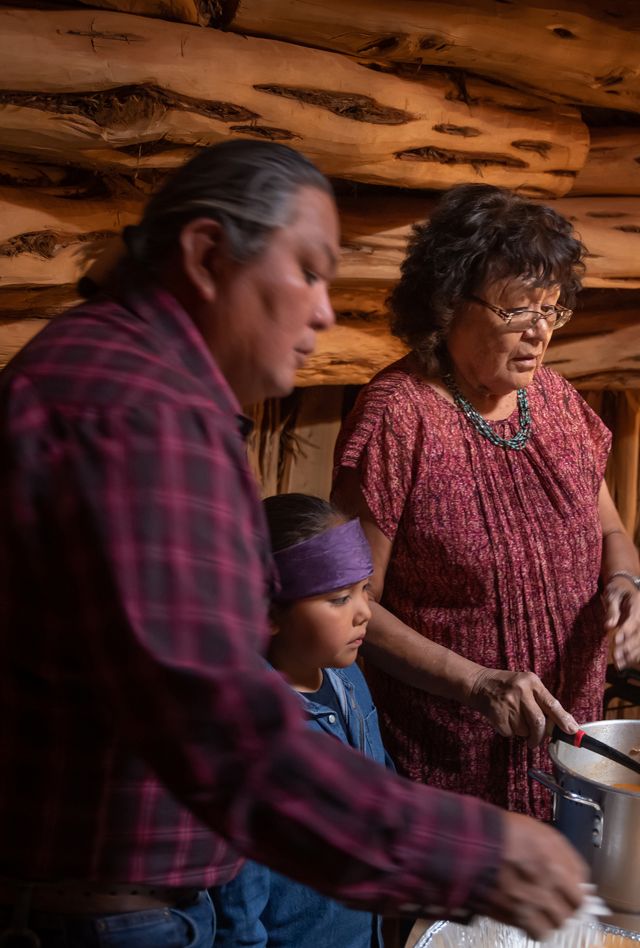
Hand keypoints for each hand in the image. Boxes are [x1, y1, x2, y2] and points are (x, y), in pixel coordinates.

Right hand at [469, 667, 578, 747]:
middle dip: (539, 736)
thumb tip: (562, 726)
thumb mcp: (526, 686)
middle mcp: (521, 690)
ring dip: (521, 731)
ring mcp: (508, 702)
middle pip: (539, 722)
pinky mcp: (497, 714)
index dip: (563, 719)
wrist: (478, 683)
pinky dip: (509, 731)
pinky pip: (510, 733)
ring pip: (524, 730)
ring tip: (513, 718)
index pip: (552, 704)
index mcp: (532, 682)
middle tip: (535, 741)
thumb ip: (542, 703)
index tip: (572, 731)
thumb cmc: (507, 686)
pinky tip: (504, 719)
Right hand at [483, 811, 586, 939]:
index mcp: (554, 868)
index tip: (573, 893)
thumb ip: (566, 857)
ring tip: (541, 908)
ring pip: (550, 929)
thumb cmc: (505, 830)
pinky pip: (530, 932)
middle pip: (567, 916)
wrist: (468, 840)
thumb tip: (581, 880)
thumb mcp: (542, 833)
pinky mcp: (507, 916)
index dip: (578, 896)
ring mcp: (523, 907)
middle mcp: (542, 892)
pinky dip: (531, 926)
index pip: (580, 898)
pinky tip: (526, 913)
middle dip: (565, 909)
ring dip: (548, 920)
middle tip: (558, 901)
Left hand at [604, 578, 639, 669]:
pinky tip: (624, 663)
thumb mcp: (611, 596)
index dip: (627, 631)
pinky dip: (634, 654)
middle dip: (629, 646)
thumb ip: (611, 610)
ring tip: (619, 664)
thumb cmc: (616, 590)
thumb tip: (608, 626)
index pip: (635, 620)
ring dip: (632, 654)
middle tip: (616, 656)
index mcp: (637, 604)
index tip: (616, 640)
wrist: (625, 587)